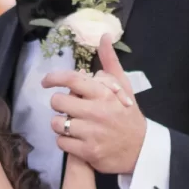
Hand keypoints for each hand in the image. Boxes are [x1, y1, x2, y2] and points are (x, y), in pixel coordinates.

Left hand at [44, 35, 145, 174]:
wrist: (142, 149)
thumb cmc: (128, 116)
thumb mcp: (124, 87)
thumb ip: (110, 63)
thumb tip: (104, 36)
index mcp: (103, 93)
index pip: (72, 79)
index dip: (54, 78)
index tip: (46, 82)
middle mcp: (96, 112)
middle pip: (58, 102)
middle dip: (59, 104)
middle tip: (68, 108)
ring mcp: (91, 134)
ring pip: (57, 124)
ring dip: (60, 124)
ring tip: (71, 124)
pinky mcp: (88, 152)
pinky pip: (61, 142)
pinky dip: (64, 141)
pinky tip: (74, 139)